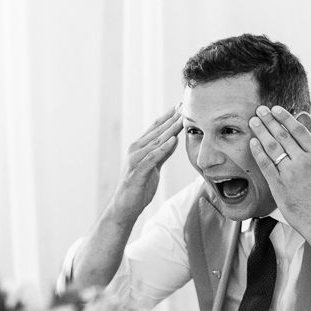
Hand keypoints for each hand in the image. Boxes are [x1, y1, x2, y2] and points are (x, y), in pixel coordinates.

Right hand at [111, 106, 182, 221]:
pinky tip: (172, 140)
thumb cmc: (139, 186)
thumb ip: (162, 153)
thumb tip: (173, 139)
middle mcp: (136, 149)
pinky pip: (152, 157)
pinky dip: (162, 148)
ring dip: (170, 129)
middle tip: (184, 105)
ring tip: (182, 119)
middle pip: (157, 131)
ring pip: (156, 141)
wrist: (125, 206)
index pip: (156, 127)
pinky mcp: (137, 171)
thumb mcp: (154, 167)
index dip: (169, 116)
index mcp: (140, 147)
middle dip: (172, 118)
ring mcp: (136, 159)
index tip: (181, 105)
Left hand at [248, 105, 310, 242]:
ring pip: (272, 146)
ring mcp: (290, 173)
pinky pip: (265, 165)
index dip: (286, 118)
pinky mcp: (279, 186)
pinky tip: (252, 142)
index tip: (276, 110)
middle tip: (259, 110)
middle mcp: (304, 161)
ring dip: (261, 131)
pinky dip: (258, 152)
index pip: (299, 131)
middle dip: (269, 120)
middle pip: (283, 134)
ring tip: (253, 121)